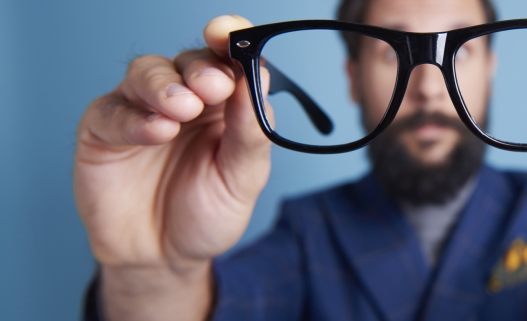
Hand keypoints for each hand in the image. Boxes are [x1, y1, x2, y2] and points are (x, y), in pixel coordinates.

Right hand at [74, 15, 270, 319]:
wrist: (164, 258)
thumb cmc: (205, 214)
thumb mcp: (242, 178)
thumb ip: (250, 131)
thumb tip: (256, 80)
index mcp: (224, 105)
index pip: (228, 60)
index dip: (229, 42)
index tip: (231, 36)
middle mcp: (184, 99)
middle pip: (189, 61)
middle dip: (201, 69)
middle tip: (212, 86)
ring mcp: (141, 110)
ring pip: (147, 73)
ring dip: (166, 86)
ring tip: (182, 109)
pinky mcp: (104, 130)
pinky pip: (114, 111)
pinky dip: (135, 117)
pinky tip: (157, 130)